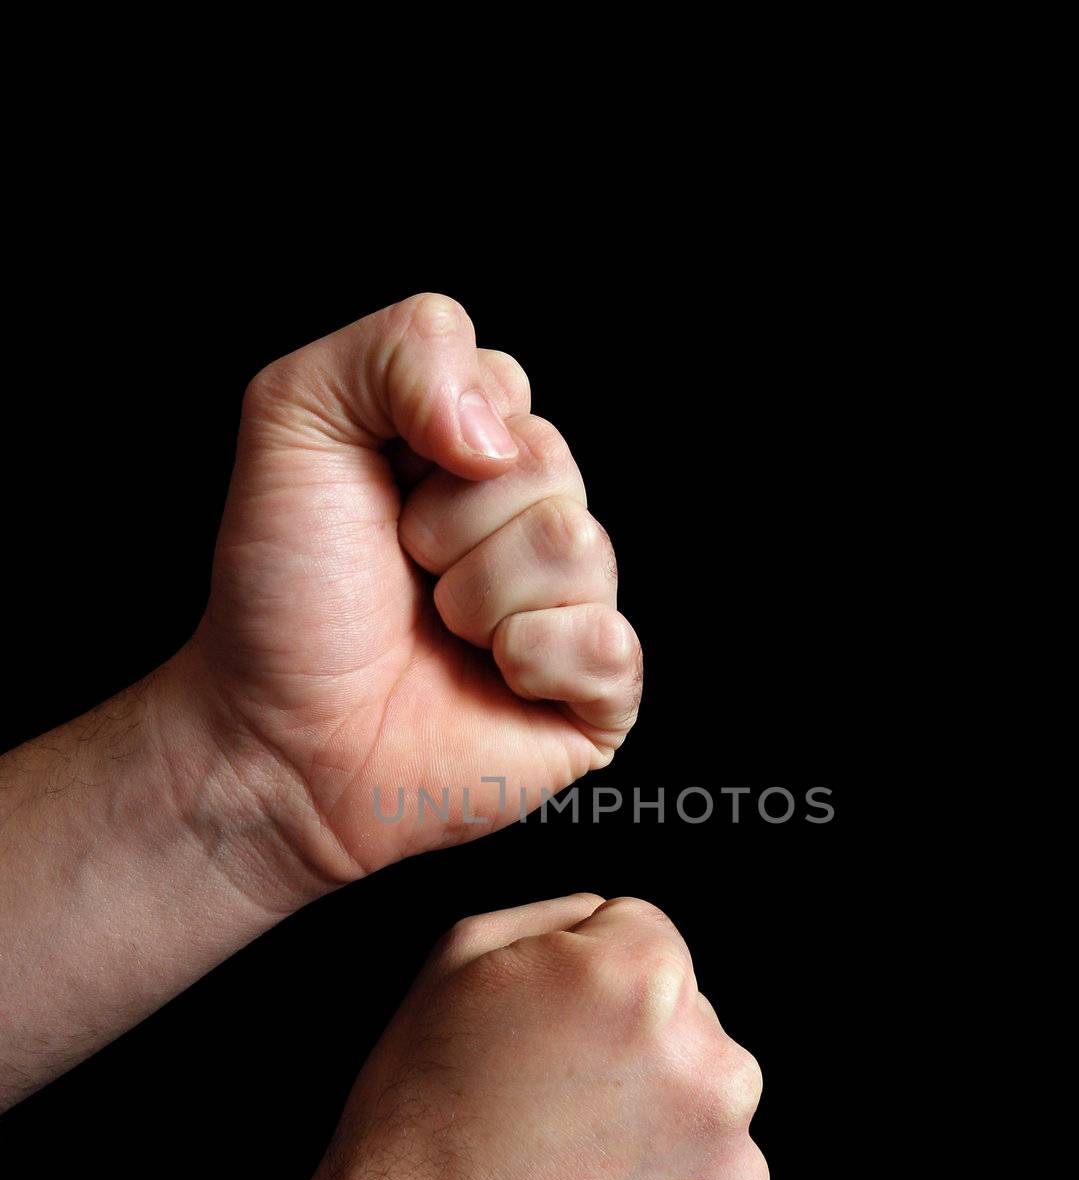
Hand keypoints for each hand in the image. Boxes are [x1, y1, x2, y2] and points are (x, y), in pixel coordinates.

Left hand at [175, 293, 642, 884]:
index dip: (432, 437)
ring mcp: (568, 611)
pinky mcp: (594, 698)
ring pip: (578, 547)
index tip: (379, 498)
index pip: (507, 386)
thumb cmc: (283, 594)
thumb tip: (497, 429)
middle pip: (550, 463)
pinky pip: (609, 643)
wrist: (274, 737)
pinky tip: (495, 681)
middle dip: (451, 522)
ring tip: (438, 633)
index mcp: (472, 456)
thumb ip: (393, 349)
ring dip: (481, 596)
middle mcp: (528, 525)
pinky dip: (536, 660)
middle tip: (405, 574)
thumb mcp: (296, 420)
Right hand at [311, 893, 768, 1179]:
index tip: (545, 1030)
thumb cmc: (418, 1130)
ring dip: (659, 1133)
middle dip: (633, 1054)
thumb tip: (609, 920)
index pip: (646, 935)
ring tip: (569, 1174)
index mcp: (641, 981)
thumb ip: (555, 917)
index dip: (583, 977)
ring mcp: (735, 1166)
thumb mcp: (449, 968)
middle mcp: (711, 1064)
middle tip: (549, 1109)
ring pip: (709, 1114)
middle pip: (691, 1025)